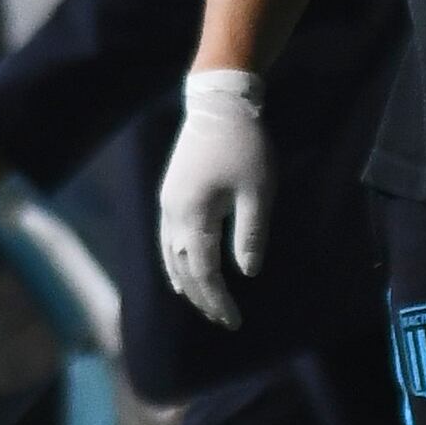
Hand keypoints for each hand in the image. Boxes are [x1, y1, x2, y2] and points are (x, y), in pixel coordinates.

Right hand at [158, 70, 274, 328]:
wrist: (219, 104)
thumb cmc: (245, 145)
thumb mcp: (258, 190)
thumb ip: (250, 232)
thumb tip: (246, 273)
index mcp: (193, 215)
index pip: (203, 271)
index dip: (217, 299)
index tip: (234, 321)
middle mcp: (172, 214)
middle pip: (183, 269)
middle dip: (203, 298)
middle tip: (225, 320)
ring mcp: (167, 204)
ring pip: (170, 257)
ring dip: (187, 283)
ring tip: (205, 305)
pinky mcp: (169, 194)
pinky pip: (167, 240)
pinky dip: (176, 263)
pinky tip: (184, 274)